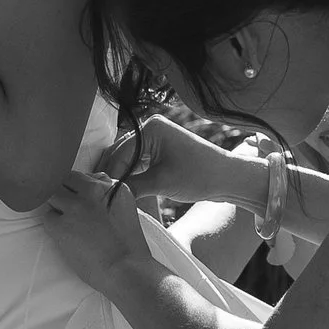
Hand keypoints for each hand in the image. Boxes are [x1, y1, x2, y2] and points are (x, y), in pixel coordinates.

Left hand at [42, 170, 153, 295]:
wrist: (126, 270)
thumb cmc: (128, 246)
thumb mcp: (125, 210)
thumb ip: (108, 194)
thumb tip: (91, 183)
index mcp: (112, 186)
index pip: (83, 176)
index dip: (78, 189)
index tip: (80, 202)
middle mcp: (92, 192)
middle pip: (65, 179)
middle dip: (64, 192)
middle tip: (68, 210)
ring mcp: (75, 207)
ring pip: (52, 194)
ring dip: (56, 207)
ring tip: (66, 223)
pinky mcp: (61, 225)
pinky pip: (47, 216)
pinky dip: (52, 225)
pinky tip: (65, 236)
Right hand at [96, 111, 248, 214]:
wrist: (229, 178)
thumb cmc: (200, 176)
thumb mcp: (161, 183)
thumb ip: (131, 187)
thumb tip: (107, 196)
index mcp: (150, 128)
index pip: (119, 153)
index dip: (109, 176)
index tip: (100, 197)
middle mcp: (150, 129)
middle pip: (120, 154)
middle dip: (111, 176)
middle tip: (100, 199)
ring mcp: (155, 140)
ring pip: (127, 160)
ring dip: (120, 178)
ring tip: (110, 198)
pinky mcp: (160, 152)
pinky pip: (137, 164)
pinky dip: (130, 178)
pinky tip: (124, 193)